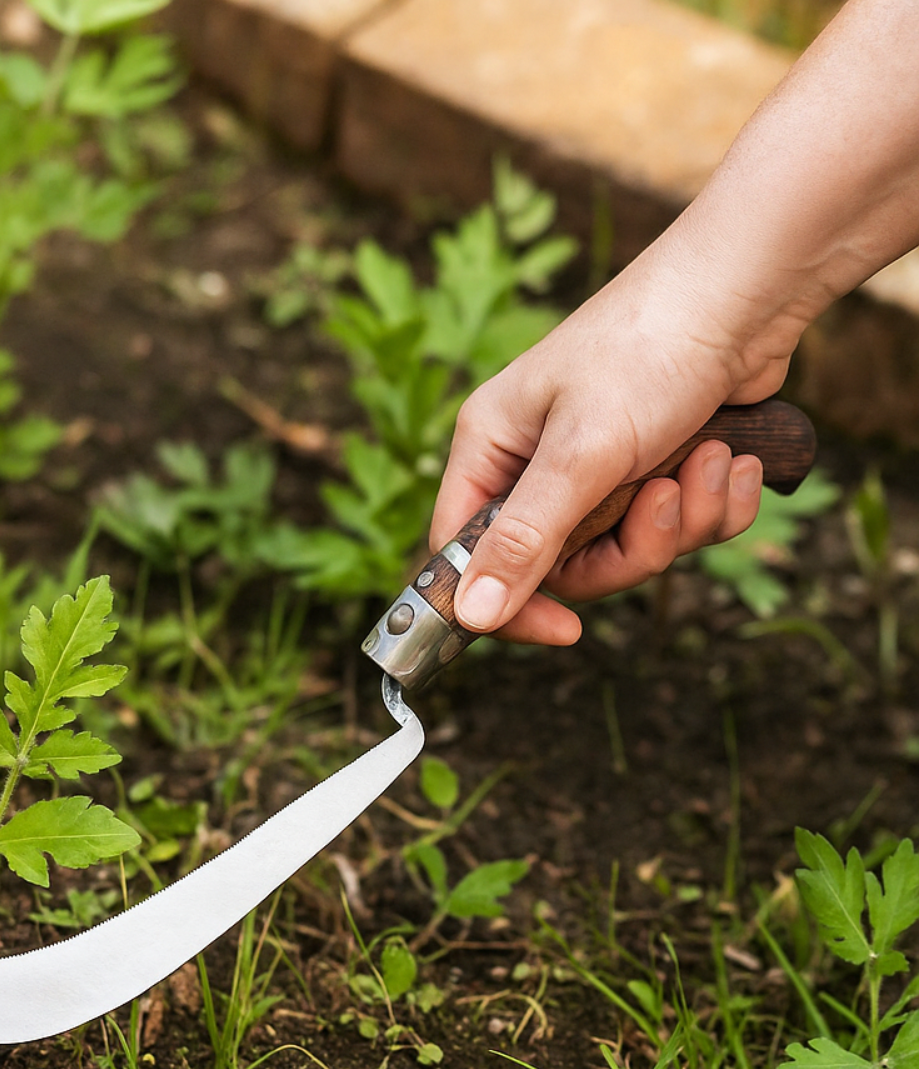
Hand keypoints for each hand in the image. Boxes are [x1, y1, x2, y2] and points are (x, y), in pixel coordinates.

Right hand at [430, 243, 789, 644]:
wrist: (747, 292)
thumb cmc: (646, 350)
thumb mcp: (580, 454)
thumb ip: (526, 539)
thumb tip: (471, 616)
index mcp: (491, 449)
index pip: (466, 554)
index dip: (509, 601)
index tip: (565, 630)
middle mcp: (535, 463)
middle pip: (561, 566)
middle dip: (630, 546)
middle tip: (664, 503)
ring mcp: (597, 468)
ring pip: (626, 549)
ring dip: (682, 520)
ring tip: (710, 461)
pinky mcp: (655, 467)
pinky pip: (675, 526)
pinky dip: (713, 503)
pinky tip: (732, 459)